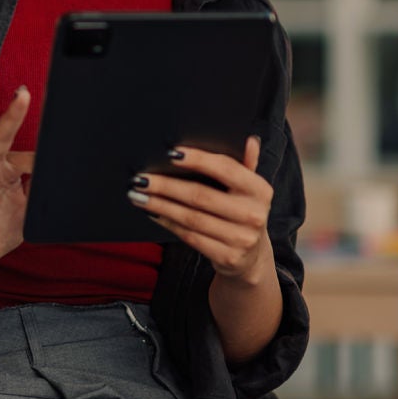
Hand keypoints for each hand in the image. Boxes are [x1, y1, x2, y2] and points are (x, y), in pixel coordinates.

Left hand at [130, 137, 275, 285]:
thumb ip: (246, 165)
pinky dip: (167, 222)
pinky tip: (152, 212)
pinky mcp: (226, 256)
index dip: (198, 159)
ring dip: (160, 205)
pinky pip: (189, 236)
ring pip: (190, 218)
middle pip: (201, 196)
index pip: (227, 168)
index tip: (170, 153)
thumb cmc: (242, 213)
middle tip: (141, 178)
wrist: (251, 258)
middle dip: (166, 186)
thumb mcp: (248, 190)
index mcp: (260, 191)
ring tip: (137, 195)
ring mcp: (241, 238)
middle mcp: (253, 214)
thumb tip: (248, 140)